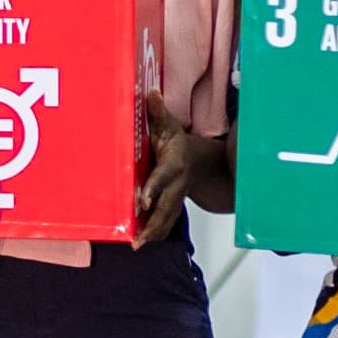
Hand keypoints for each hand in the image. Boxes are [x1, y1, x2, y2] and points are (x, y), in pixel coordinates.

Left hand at [134, 89, 190, 248]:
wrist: (199, 160)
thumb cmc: (177, 140)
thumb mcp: (168, 124)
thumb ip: (157, 111)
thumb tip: (151, 92)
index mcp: (175, 163)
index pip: (162, 177)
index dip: (153, 189)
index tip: (140, 201)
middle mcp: (177, 184)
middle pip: (166, 206)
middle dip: (152, 222)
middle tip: (138, 238)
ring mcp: (177, 197)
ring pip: (167, 218)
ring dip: (153, 233)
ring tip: (137, 245)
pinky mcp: (173, 206)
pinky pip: (166, 222)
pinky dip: (155, 233)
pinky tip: (141, 243)